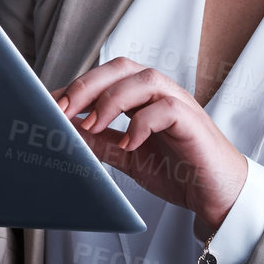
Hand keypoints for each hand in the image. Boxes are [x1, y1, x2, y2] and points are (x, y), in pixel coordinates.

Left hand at [51, 57, 249, 240]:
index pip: (106, 77)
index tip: (47, 103)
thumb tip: (64, 132)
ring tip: (93, 126)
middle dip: (88, 85)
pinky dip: (142, 123)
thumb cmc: (178, 171)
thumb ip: (100, 142)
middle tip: (62, 109)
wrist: (215, 194)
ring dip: (112, 100)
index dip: (76, 85)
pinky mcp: (192, 121)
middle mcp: (160, 93)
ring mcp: (178, 104)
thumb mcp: (127, 157)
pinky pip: (166, 109)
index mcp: (143, 97)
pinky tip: (129, 143)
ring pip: (144, 80)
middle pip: (121, 68)